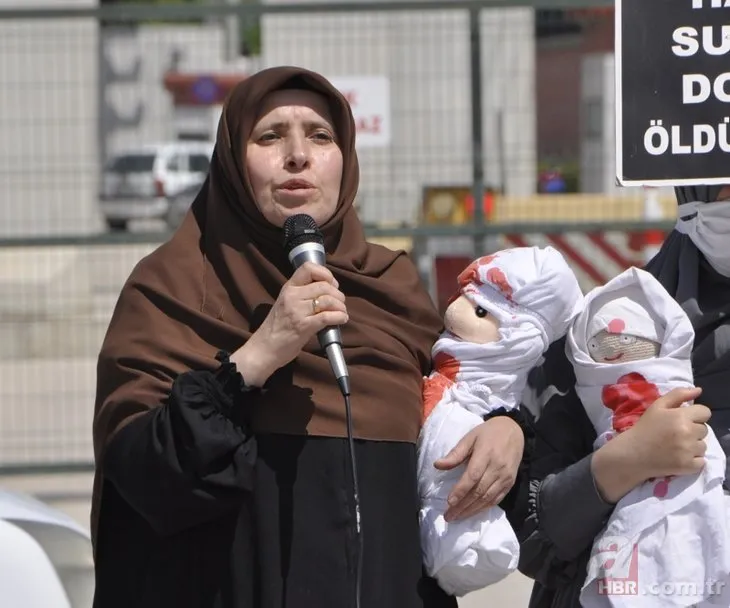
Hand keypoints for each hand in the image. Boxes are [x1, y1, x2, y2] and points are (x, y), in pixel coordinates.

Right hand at [232, 262, 347, 385]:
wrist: (264, 348)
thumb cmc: (277, 327)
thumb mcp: (286, 303)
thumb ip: (302, 294)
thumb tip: (328, 290)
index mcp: (288, 288)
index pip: (308, 268)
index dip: (325, 273)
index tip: (331, 284)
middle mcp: (292, 296)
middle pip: (324, 285)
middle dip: (338, 294)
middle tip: (340, 303)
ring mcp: (297, 311)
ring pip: (328, 300)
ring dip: (340, 306)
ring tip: (342, 312)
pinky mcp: (304, 326)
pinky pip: (327, 316)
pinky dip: (339, 317)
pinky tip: (341, 320)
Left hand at [434, 416, 524, 521]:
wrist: (515, 430)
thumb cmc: (489, 433)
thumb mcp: (470, 437)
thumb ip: (455, 453)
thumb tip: (437, 465)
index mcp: (486, 454)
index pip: (473, 476)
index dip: (461, 490)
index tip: (449, 502)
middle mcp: (497, 467)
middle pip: (479, 490)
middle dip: (463, 505)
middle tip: (448, 516)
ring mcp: (505, 477)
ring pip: (487, 498)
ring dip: (471, 510)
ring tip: (457, 517)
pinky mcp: (510, 483)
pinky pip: (496, 499)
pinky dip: (484, 508)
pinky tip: (473, 512)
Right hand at [592, 386, 708, 503]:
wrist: (632, 453)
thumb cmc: (645, 428)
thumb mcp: (657, 406)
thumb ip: (678, 395)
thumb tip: (699, 390)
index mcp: (680, 416)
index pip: (705, 412)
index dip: (695, 415)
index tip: (684, 420)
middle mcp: (687, 432)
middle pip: (704, 429)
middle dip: (693, 430)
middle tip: (676, 433)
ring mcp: (689, 451)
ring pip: (703, 446)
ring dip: (693, 445)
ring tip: (676, 446)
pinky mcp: (688, 466)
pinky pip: (702, 461)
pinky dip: (693, 460)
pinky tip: (679, 457)